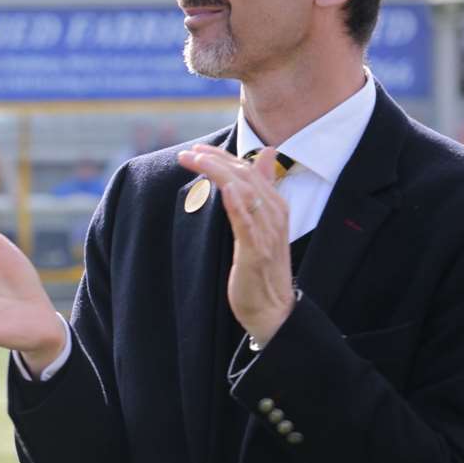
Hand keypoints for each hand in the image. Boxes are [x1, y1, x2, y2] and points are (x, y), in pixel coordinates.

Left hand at [177, 144, 293, 343]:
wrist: (273, 311)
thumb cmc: (263, 270)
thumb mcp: (263, 226)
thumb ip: (262, 191)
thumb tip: (267, 154)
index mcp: (276, 207)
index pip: (249, 170)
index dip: (223, 157)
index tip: (196, 151)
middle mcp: (274, 215)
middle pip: (244, 176)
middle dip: (214, 160)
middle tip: (186, 154)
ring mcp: (266, 233)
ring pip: (244, 192)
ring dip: (219, 173)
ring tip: (195, 161)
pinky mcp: (256, 252)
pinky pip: (246, 223)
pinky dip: (236, 203)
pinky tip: (224, 188)